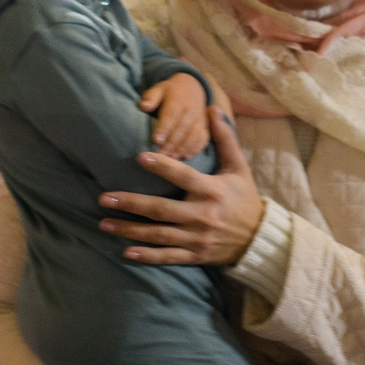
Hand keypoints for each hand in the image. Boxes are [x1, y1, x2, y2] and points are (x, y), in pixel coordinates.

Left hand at [97, 107, 264, 266]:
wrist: (261, 239)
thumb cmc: (245, 199)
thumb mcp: (239, 167)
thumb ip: (225, 138)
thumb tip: (212, 108)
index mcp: (212, 190)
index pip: (183, 176)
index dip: (162, 167)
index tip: (139, 157)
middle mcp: (202, 215)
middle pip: (161, 209)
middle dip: (131, 204)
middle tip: (104, 198)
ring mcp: (197, 238)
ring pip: (158, 234)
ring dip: (130, 230)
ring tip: (104, 223)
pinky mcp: (195, 255)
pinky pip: (168, 256)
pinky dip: (148, 256)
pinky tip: (126, 252)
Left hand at [140, 72, 211, 157]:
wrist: (192, 88)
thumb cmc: (170, 92)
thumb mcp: (159, 89)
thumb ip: (151, 97)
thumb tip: (144, 106)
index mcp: (178, 100)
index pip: (171, 115)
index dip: (164, 128)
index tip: (156, 140)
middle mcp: (191, 110)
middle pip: (182, 128)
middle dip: (171, 143)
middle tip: (160, 155)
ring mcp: (200, 119)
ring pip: (194, 135)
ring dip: (183, 148)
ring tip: (171, 159)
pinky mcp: (206, 127)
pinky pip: (204, 139)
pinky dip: (196, 149)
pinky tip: (185, 157)